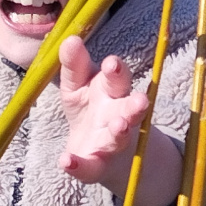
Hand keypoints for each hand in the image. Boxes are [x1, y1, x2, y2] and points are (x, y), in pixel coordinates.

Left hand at [58, 37, 183, 205]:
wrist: (105, 153)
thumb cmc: (91, 107)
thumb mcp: (79, 84)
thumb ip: (75, 64)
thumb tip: (70, 38)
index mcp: (111, 90)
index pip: (115, 78)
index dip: (116, 71)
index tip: (112, 63)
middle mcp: (117, 114)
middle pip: (129, 108)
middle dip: (134, 105)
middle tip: (140, 101)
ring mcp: (110, 142)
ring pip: (119, 137)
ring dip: (120, 132)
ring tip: (119, 127)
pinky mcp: (97, 165)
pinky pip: (89, 167)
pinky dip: (78, 166)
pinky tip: (65, 161)